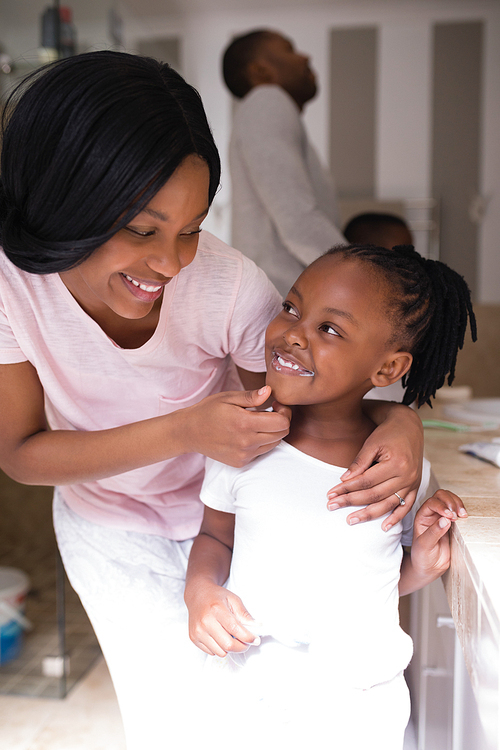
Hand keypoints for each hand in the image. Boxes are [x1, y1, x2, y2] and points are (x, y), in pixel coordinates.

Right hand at [181, 386, 290, 466]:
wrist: (189, 433)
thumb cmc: (208, 411)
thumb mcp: (228, 398)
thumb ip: (251, 397)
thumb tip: (269, 391)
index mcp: (244, 423)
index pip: (282, 422)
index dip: (284, 412)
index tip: (275, 405)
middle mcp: (246, 442)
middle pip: (281, 434)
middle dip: (281, 421)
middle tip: (271, 412)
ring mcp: (244, 455)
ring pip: (274, 444)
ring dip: (272, 432)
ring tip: (258, 423)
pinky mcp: (241, 462)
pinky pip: (261, 452)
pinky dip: (261, 442)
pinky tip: (249, 433)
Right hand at [187, 581, 257, 656]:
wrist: (197, 595)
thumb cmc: (216, 597)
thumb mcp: (233, 599)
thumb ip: (244, 614)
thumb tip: (256, 627)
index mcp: (216, 609)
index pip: (235, 629)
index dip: (248, 637)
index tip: (256, 640)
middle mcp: (205, 621)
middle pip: (228, 645)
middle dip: (242, 647)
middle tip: (247, 642)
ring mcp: (198, 631)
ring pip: (220, 652)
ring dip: (230, 648)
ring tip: (232, 638)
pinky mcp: (193, 638)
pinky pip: (211, 652)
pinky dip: (219, 648)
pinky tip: (220, 637)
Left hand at [326, 404, 422, 529]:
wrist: (409, 427)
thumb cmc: (388, 433)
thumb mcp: (372, 443)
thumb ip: (359, 462)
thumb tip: (344, 480)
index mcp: (396, 463)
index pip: (366, 481)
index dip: (347, 488)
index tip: (331, 493)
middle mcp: (407, 476)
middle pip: (375, 494)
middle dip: (351, 502)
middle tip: (332, 506)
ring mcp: (413, 483)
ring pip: (389, 504)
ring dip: (369, 514)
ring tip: (351, 520)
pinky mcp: (415, 486)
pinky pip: (406, 506)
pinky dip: (396, 518)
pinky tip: (384, 527)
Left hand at [411, 489, 466, 578]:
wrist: (429, 567)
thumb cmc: (421, 556)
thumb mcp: (424, 545)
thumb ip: (433, 533)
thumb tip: (445, 520)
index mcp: (421, 516)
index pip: (431, 503)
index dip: (441, 506)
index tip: (449, 515)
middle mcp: (431, 514)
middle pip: (441, 496)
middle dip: (450, 502)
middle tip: (456, 514)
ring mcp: (442, 518)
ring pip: (450, 500)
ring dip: (457, 504)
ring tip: (462, 515)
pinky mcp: (452, 524)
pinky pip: (457, 511)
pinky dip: (462, 511)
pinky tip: (464, 517)